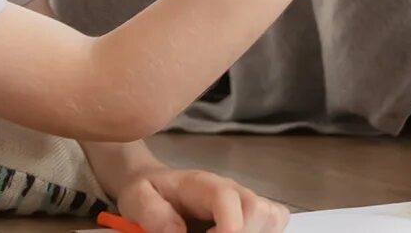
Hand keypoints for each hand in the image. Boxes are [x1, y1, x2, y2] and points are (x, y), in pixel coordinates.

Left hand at [114, 165, 289, 232]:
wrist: (155, 186)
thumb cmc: (148, 192)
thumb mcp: (137, 198)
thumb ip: (153, 213)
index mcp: (203, 185)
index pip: (228, 197)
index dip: (230, 225)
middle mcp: (232, 191)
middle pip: (259, 210)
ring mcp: (244, 202)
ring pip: (272, 218)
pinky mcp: (251, 217)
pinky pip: (273, 224)